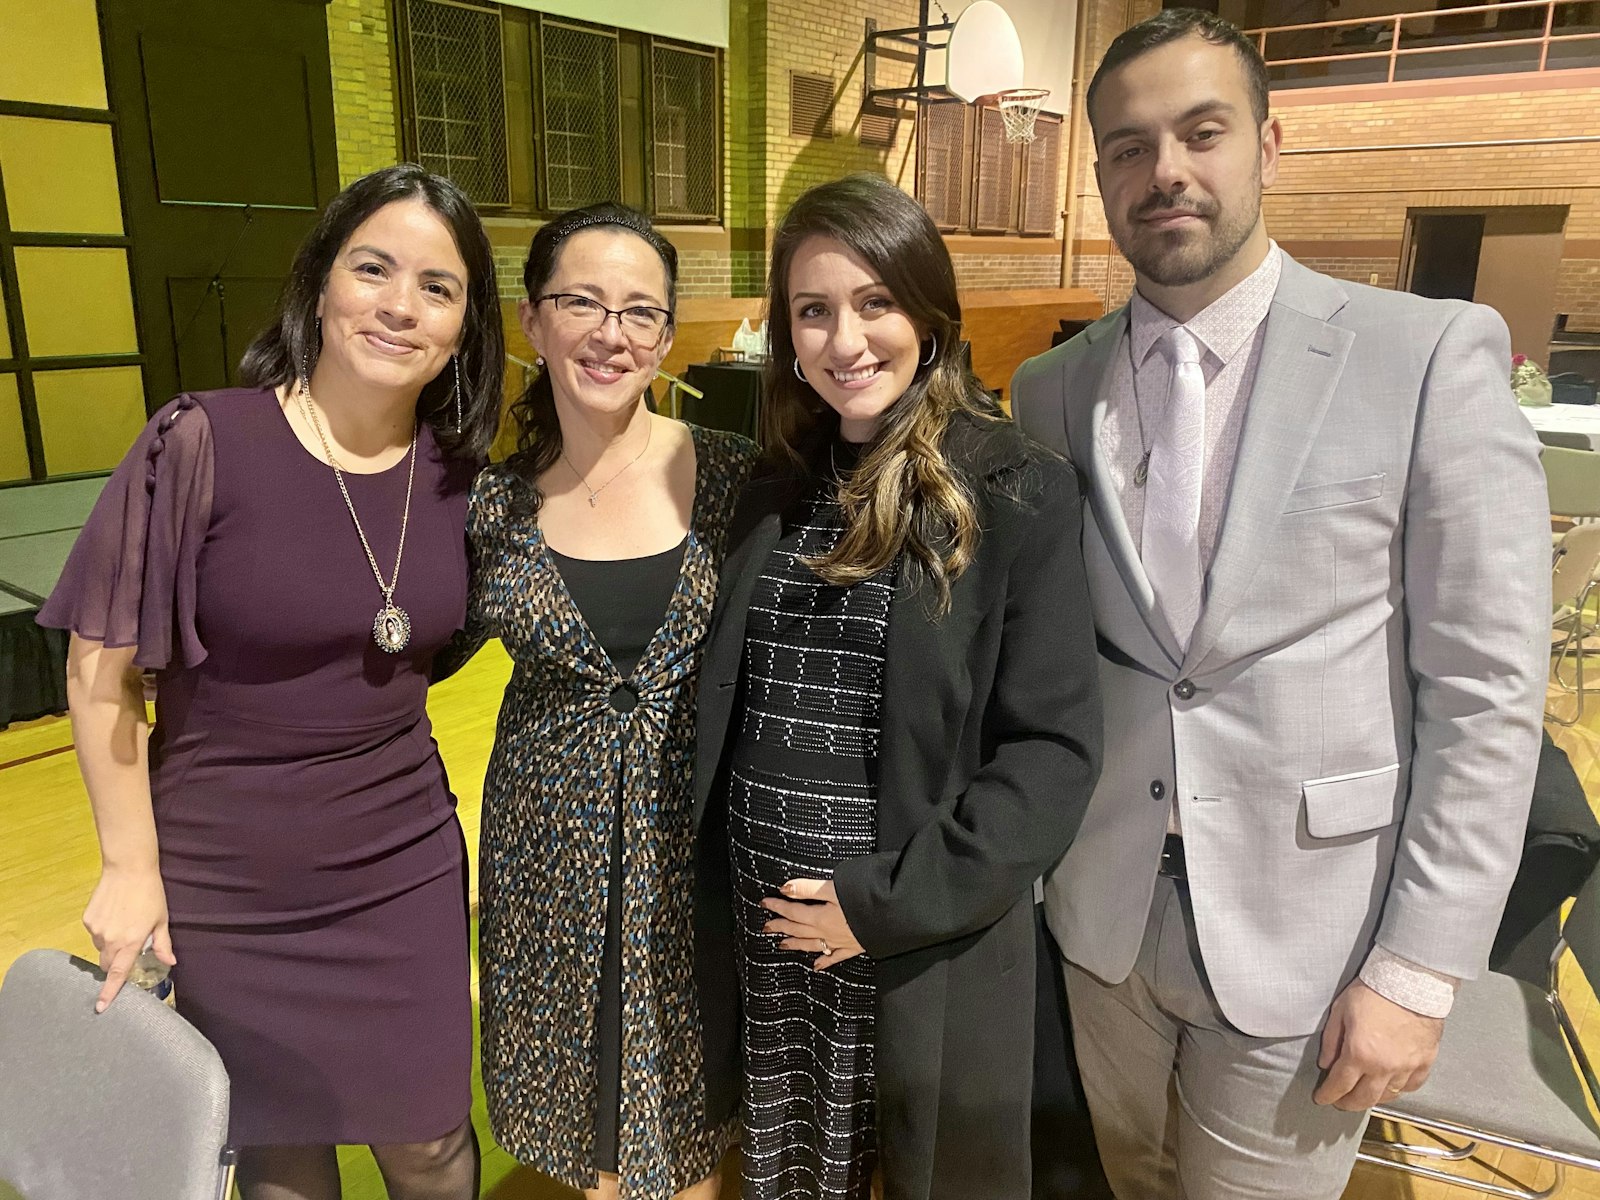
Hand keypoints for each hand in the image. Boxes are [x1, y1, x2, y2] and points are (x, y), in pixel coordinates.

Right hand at [82, 864, 174, 1012]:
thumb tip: (170, 962)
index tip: (101, 1007)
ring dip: (111, 944)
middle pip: (108, 964)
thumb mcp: (161, 920)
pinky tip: (114, 914)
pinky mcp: (88, 919)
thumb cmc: (150, 894)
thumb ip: (162, 944)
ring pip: (101, 947)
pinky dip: (104, 930)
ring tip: (124, 923)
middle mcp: (110, 939)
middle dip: (116, 963)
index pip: (118, 974)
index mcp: (131, 942)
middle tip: (128, 948)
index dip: (109, 992)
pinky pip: (95, 933)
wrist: (129, 868)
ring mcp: (96, 930)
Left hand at [762, 879, 862, 970]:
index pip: (793, 911)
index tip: (765, 903)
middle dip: (782, 927)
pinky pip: (834, 957)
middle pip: (799, 929)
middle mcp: (827, 931)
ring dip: (796, 944)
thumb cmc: (865, 901)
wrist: (893, 919)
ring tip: (783, 945)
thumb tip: (784, 888)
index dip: (778, 906)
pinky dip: (824, 962)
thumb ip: (809, 889)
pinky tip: (817, 966)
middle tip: (767, 927)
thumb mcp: (835, 889)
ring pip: (812, 944)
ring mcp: (840, 942)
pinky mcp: (854, 947)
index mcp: (821, 916)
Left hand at [1314, 979, 1442, 1110]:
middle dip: (1348, 1104)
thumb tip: (1326, 1063)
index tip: (1322, 1098)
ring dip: (1373, 1098)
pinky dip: (1398, 1090)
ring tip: (1364, 1095)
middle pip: (1364, 1099)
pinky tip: (1391, 1086)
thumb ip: (1331, 1041)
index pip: (1340, 1085)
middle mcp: (1384, 1067)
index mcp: (1359, 1053)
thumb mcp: (1340, 1011)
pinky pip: (1411, 1086)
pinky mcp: (1425, 1062)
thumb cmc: (1374, 991)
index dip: (1328, 1095)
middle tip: (1340, 1102)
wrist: (1411, 981)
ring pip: (1388, 1096)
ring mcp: (1407, 1067)